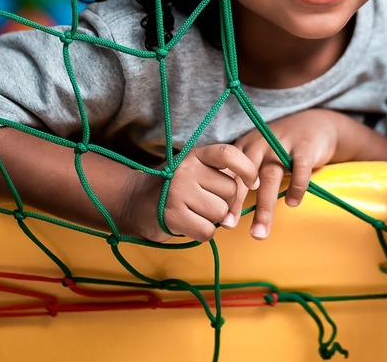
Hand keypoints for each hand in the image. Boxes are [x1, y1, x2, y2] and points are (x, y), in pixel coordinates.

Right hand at [123, 144, 258, 242]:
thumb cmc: (174, 188)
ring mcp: (178, 191)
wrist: (133, 203)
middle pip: (230, 191)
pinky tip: (188, 224)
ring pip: (221, 212)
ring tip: (193, 212)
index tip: (253, 182)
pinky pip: (207, 231)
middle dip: (224, 202)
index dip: (247, 169)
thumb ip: (220, 174)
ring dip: (212, 219)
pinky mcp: (172, 215)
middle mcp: (187, 169)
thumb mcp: (195, 170)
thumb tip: (253, 186)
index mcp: (196, 154)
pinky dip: (202, 233)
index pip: (228, 154)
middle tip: (203, 203)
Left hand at [233, 109, 350, 239]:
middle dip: (237, 203)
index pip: (230, 173)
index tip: (220, 221)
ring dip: (264, 207)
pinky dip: (296, 187)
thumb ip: (245, 175)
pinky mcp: (305, 146)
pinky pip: (300, 169)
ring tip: (260, 232)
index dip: (224, 196)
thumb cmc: (281, 146)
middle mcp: (260, 143)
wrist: (314, 123)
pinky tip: (292, 203)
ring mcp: (282, 144)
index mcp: (246, 146)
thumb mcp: (259, 153)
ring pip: (270, 177)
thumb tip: (228, 210)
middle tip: (230, 227)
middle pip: (246, 176)